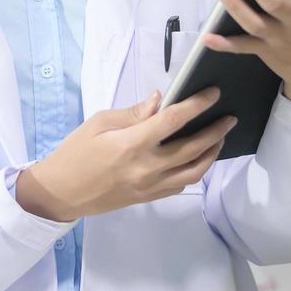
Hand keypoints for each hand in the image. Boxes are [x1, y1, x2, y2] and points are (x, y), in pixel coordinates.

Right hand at [15, 88, 236, 221]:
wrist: (60, 193)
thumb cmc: (75, 153)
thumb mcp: (99, 123)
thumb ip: (133, 113)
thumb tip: (160, 100)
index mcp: (132, 144)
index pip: (174, 121)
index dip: (197, 105)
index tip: (213, 93)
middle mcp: (147, 168)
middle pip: (192, 148)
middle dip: (215, 131)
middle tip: (229, 117)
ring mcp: (150, 186)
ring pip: (193, 172)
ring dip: (211, 154)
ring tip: (219, 138)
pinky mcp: (148, 198)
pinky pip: (181, 185)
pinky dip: (195, 170)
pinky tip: (200, 158)